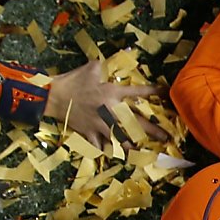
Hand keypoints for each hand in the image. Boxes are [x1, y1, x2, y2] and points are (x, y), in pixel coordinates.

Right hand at [43, 60, 168, 147]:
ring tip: (143, 150)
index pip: (137, 92)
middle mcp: (111, 111)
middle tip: (166, 137)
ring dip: (134, 146)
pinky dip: (107, 151)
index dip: (153, 92)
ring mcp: (101, 124)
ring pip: (122, 140)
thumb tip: (107, 62)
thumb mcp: (90, 68)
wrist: (53, 96)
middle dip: (154, 131)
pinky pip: (101, 146)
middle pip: (137, 123)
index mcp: (112, 93)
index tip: (164, 92)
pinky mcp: (91, 133)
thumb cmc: (72, 80)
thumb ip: (102, 67)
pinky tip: (115, 157)